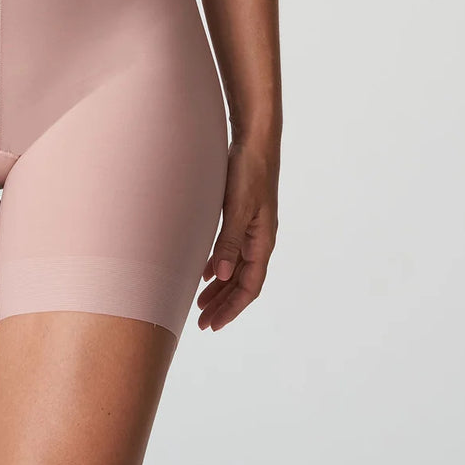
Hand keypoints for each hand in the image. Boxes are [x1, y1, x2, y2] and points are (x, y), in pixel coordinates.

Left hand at [197, 138, 278, 331]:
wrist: (254, 139)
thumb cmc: (249, 170)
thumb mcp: (237, 207)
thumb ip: (229, 241)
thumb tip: (222, 276)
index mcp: (263, 241)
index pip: (250, 286)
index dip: (232, 308)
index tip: (213, 325)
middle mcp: (260, 239)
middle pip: (242, 282)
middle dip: (223, 304)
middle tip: (202, 323)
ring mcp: (252, 228)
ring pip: (236, 268)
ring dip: (220, 288)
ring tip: (201, 305)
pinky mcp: (242, 216)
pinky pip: (231, 251)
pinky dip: (218, 265)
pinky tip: (205, 272)